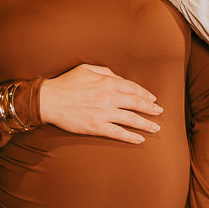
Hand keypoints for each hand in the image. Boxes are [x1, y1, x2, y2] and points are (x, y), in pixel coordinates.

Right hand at [39, 64, 161, 143]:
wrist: (49, 100)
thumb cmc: (66, 82)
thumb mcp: (86, 68)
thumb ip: (105, 71)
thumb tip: (118, 78)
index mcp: (108, 82)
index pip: (133, 88)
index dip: (145, 94)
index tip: (152, 99)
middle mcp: (109, 97)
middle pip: (136, 103)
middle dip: (150, 109)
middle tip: (159, 113)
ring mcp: (104, 113)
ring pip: (131, 119)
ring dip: (146, 124)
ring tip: (155, 128)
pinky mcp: (97, 126)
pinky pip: (118, 133)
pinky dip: (131, 137)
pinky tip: (139, 139)